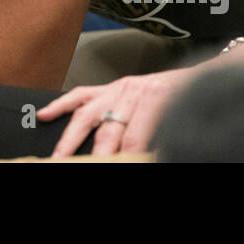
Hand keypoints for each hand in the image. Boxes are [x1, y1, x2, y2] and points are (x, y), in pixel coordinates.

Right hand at [37, 67, 196, 156]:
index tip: (115, 165)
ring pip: (88, 115)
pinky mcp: (108, 87)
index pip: (134, 140)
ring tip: (60, 156)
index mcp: (156, 100)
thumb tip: (144, 157)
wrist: (198, 78)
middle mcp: (133, 92)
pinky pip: (80, 94)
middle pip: (109, 131)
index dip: (123, 158)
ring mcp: (117, 88)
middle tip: (86, 165)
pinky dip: (61, 105)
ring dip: (72, 138)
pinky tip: (45, 115)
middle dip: (97, 154)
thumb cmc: (189, 101)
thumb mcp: (183, 123)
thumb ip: (160, 140)